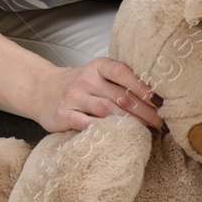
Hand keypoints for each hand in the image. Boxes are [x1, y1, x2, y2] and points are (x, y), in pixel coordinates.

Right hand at [30, 56, 163, 132]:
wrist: (40, 89)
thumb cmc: (79, 85)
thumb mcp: (98, 75)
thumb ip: (121, 82)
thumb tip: (156, 99)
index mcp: (98, 66)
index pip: (123, 72)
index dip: (143, 86)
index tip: (160, 101)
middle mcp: (85, 79)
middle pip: (120, 96)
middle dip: (144, 111)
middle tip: (161, 122)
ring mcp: (73, 97)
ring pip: (107, 110)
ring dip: (130, 122)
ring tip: (146, 131)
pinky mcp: (63, 114)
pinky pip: (86, 123)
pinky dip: (104, 130)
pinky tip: (119, 136)